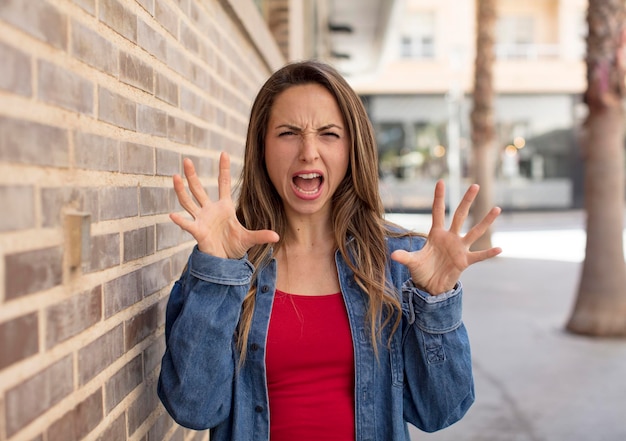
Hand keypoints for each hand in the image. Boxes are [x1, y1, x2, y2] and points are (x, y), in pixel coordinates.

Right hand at [171, 152, 278, 257]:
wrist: (225, 261)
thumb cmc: (234, 247)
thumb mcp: (249, 239)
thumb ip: (261, 236)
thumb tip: (277, 237)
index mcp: (224, 207)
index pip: (223, 184)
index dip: (223, 169)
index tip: (223, 153)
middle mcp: (210, 210)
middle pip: (198, 189)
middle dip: (192, 175)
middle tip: (187, 160)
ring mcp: (202, 219)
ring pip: (188, 202)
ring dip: (181, 190)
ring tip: (175, 176)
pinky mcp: (198, 232)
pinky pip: (188, 224)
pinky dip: (180, 221)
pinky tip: (172, 215)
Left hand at [390, 180, 500, 294]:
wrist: (430, 286)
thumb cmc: (422, 270)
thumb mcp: (412, 262)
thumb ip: (404, 257)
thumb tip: (393, 255)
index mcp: (436, 234)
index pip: (438, 212)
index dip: (439, 198)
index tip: (441, 182)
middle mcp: (450, 237)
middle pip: (460, 215)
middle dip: (467, 201)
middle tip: (475, 185)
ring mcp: (459, 248)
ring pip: (475, 232)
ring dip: (485, 221)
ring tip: (497, 209)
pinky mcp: (465, 261)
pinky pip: (479, 256)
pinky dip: (488, 253)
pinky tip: (500, 248)